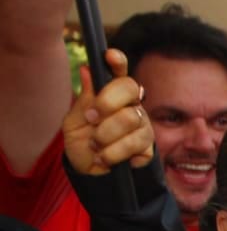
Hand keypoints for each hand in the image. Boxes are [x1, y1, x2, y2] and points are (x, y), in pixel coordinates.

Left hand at [62, 49, 152, 175]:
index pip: (120, 73)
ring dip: (105, 134)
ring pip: (130, 118)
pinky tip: (105, 158)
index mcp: (112, 95)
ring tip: (95, 146)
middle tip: (90, 118)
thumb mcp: (74, 122)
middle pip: (130, 88)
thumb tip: (86, 70)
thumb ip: (84, 100)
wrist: (91, 174)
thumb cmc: (82, 144)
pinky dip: (113, 153)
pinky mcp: (149, 147)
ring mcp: (143, 125)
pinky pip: (134, 144)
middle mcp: (131, 106)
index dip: (117, 62)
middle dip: (106, 102)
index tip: (109, 56)